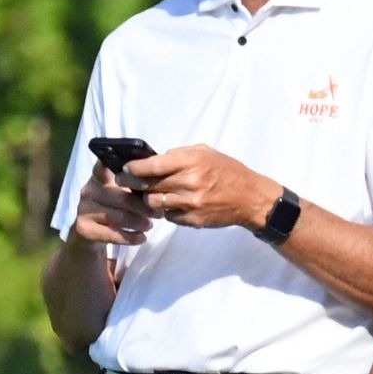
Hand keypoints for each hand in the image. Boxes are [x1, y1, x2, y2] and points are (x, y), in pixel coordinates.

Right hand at [67, 163, 159, 246]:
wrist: (89, 235)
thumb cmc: (112, 208)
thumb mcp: (120, 192)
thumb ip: (133, 184)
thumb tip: (159, 179)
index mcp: (99, 176)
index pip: (107, 166)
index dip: (124, 171)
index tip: (143, 174)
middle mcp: (89, 190)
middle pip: (121, 197)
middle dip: (143, 206)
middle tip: (159, 214)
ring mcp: (84, 209)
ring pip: (118, 217)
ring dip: (138, 222)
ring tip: (150, 225)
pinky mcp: (83, 228)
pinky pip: (112, 234)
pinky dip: (130, 237)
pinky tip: (142, 238)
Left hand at [122, 145, 278, 230]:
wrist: (249, 198)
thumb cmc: (227, 171)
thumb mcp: (205, 153)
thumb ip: (178, 155)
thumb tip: (152, 160)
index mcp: (192, 161)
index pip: (153, 166)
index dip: (134, 167)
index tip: (125, 168)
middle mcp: (190, 182)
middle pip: (148, 185)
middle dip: (132, 183)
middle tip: (123, 182)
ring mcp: (191, 204)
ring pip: (154, 203)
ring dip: (147, 199)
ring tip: (147, 194)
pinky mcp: (193, 220)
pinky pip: (168, 216)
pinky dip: (165, 210)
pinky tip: (170, 204)